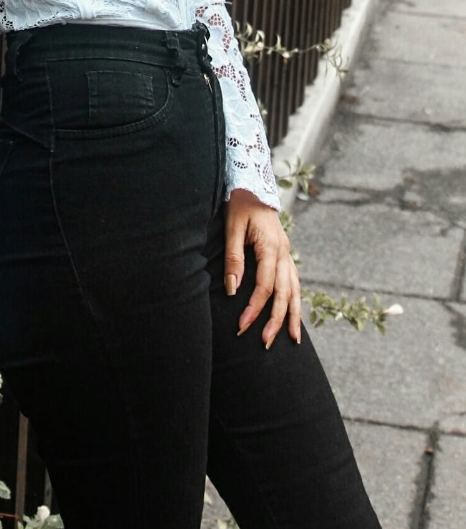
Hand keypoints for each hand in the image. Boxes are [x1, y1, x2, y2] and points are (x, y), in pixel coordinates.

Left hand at [223, 189, 301, 347]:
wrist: (254, 184)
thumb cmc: (240, 204)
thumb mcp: (232, 227)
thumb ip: (233, 258)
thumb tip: (232, 289)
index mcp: (271, 246)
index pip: (266, 285)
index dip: (255, 307)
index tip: (243, 324)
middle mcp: (284, 253)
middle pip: (284, 293)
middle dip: (275, 320)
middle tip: (265, 343)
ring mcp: (287, 254)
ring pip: (295, 290)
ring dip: (292, 315)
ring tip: (292, 340)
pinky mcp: (285, 254)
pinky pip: (295, 282)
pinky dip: (295, 301)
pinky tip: (293, 315)